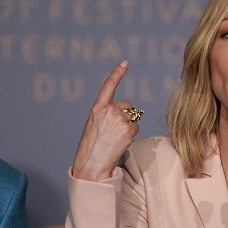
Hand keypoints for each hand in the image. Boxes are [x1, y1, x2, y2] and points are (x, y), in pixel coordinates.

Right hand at [72, 61, 140, 180]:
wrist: (91, 165)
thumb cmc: (91, 149)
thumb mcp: (93, 126)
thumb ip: (106, 116)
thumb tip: (126, 113)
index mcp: (97, 108)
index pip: (108, 86)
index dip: (117, 73)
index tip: (125, 63)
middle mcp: (108, 110)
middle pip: (128, 105)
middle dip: (127, 115)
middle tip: (117, 131)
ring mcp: (118, 119)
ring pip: (133, 118)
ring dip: (129, 128)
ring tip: (116, 140)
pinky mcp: (128, 129)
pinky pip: (136, 128)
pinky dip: (132, 136)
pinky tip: (121, 143)